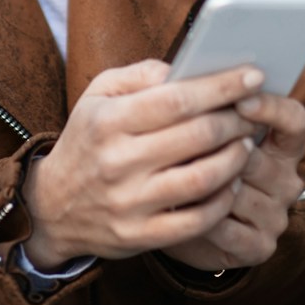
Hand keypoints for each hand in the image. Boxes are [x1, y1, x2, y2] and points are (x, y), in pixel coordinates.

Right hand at [20, 60, 263, 268]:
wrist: (51, 208)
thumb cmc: (88, 141)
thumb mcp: (98, 96)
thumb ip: (141, 74)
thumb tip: (187, 68)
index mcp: (108, 121)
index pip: (177, 99)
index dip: (221, 86)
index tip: (253, 76)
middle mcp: (117, 162)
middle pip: (197, 136)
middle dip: (236, 120)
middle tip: (253, 112)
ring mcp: (129, 203)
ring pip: (203, 179)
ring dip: (236, 158)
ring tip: (246, 144)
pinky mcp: (139, 236)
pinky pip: (197, 221)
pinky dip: (223, 200)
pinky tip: (231, 183)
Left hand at [159, 92, 304, 272]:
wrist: (184, 224)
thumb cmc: (193, 165)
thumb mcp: (204, 134)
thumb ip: (203, 108)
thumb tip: (184, 81)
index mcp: (283, 147)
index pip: (294, 121)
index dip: (271, 108)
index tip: (241, 97)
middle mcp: (287, 181)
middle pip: (256, 157)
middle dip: (217, 149)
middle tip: (180, 140)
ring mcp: (276, 216)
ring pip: (237, 193)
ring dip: (202, 184)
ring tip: (168, 173)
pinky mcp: (259, 247)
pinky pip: (226, 229)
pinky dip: (198, 216)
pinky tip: (177, 205)